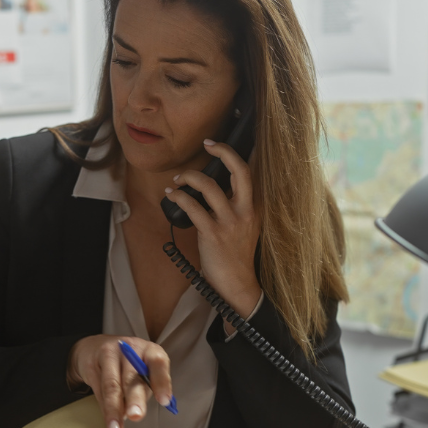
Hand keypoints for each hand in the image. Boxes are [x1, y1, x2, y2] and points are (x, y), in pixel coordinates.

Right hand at [67, 335, 172, 427]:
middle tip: (136, 416)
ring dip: (114, 409)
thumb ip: (144, 388)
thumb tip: (138, 413)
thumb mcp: (141, 369)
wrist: (94, 348)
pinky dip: (104, 409)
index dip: (162, 382)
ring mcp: (108, 355)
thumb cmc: (127, 364)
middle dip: (135, 398)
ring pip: (112, 385)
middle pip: (132, 376)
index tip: (164, 401)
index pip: (158, 362)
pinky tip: (109, 420)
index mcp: (148, 350)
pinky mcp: (90, 365)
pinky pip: (99, 390)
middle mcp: (129, 349)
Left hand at [165, 139, 262, 325]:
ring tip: (178, 180)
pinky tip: (172, 195)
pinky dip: (179, 197)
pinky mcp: (213, 233)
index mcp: (256, 207)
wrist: (238, 285)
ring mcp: (230, 221)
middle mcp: (246, 210)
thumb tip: (216, 186)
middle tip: (207, 144)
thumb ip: (237, 206)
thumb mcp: (246, 226)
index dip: (240, 152)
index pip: (252, 172)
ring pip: (209, 186)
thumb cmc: (237, 255)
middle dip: (222, 151)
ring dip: (189, 178)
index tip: (220, 142)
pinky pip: (193, 207)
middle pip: (240, 170)